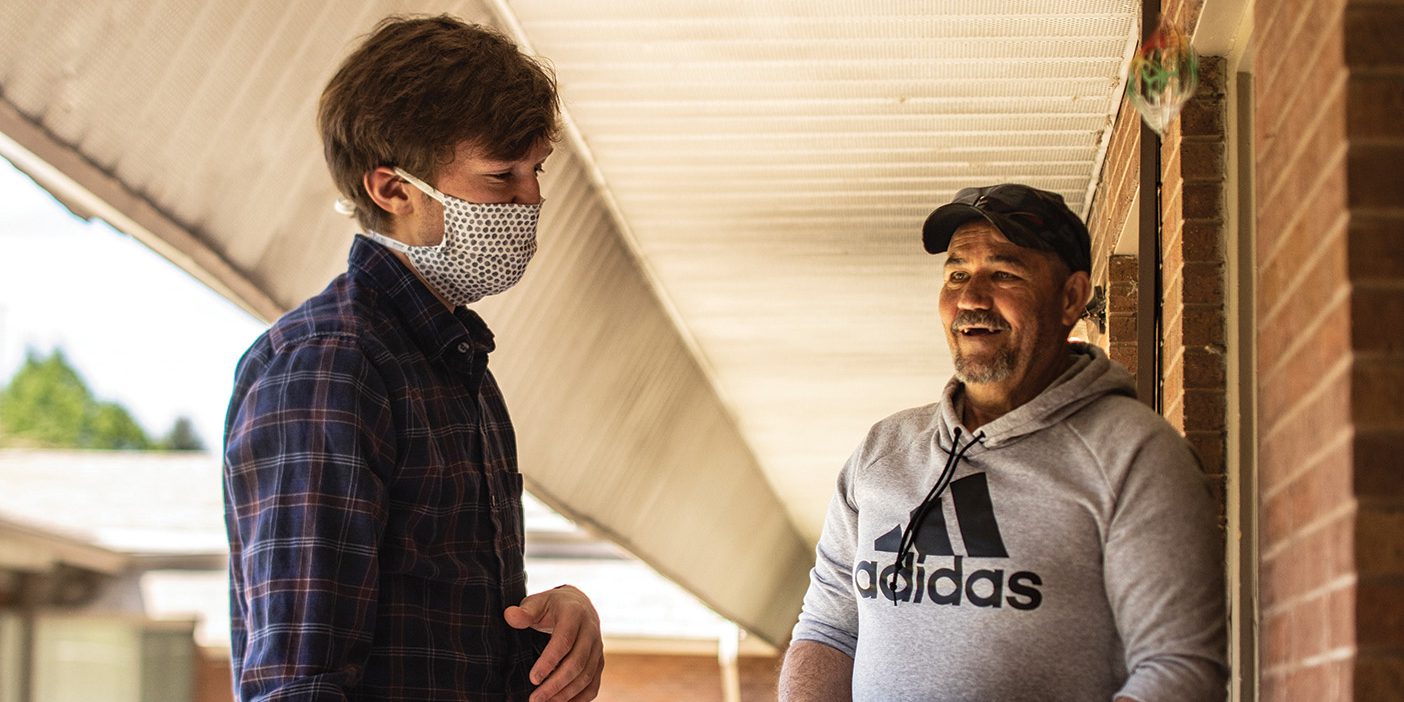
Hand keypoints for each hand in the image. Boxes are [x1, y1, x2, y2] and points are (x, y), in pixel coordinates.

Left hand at [504, 584, 603, 701]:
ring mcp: (597, 647)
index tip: (533, 678)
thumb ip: (525, 611)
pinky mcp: (599, 661)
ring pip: (586, 676)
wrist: (577, 605)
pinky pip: (594, 684)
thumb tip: (510, 616)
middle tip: (535, 699)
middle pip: (577, 663)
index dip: (549, 662)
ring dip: (566, 694)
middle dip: (556, 685)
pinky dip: (580, 698)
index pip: (564, 641)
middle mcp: (591, 631)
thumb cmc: (551, 606)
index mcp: (574, 614)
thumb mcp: (537, 603)